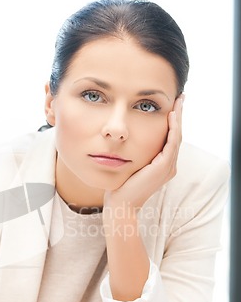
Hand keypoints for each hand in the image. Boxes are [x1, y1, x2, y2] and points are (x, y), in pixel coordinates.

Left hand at [105, 96, 183, 211]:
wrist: (121, 204)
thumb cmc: (121, 187)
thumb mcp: (130, 165)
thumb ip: (134, 154)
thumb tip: (124, 139)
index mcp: (163, 165)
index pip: (171, 138)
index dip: (173, 122)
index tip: (172, 106)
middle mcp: (169, 166)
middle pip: (177, 135)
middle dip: (179, 115)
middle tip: (180, 97)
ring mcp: (168, 167)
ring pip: (177, 136)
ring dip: (178, 118)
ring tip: (179, 101)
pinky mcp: (163, 167)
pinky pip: (171, 143)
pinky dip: (173, 129)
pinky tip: (171, 116)